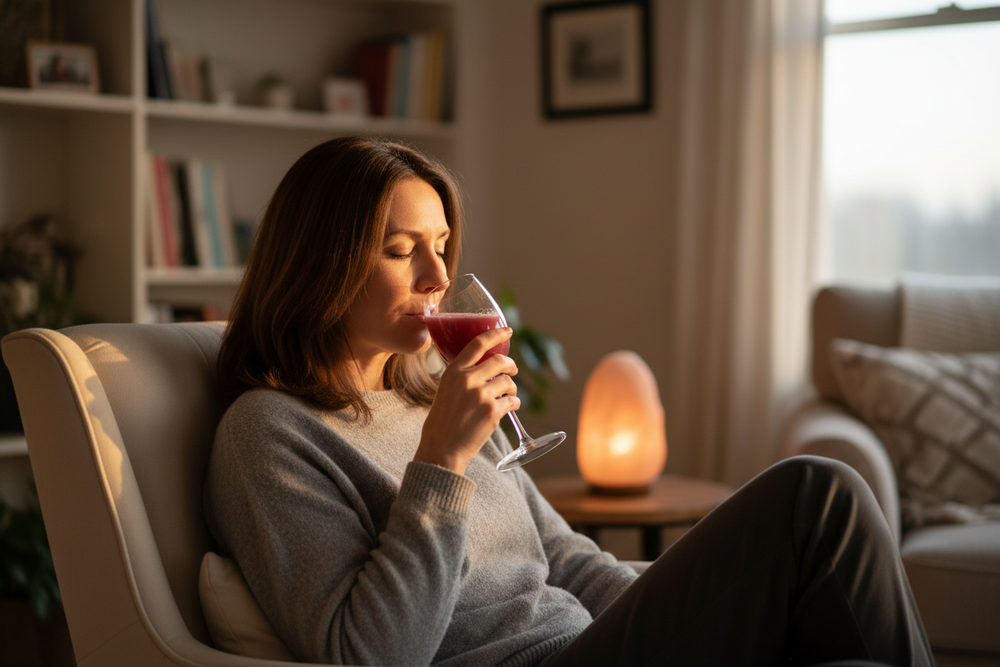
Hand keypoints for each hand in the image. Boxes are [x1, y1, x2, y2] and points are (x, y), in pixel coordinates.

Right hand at [413, 327, 519, 474]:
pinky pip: (513, 401)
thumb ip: (462, 378)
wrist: (442, 449)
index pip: (477, 344)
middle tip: (513, 371)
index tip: (508, 330)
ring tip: (508, 396)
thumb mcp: (445, 391)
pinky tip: (509, 408)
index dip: (495, 334)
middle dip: (511, 365)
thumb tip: (485, 370)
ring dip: (512, 388)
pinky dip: (514, 404)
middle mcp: (467, 380)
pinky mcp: (493, 411)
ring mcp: (481, 395)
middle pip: (500, 361)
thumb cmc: (442, 423)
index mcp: (453, 372)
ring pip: (508, 382)